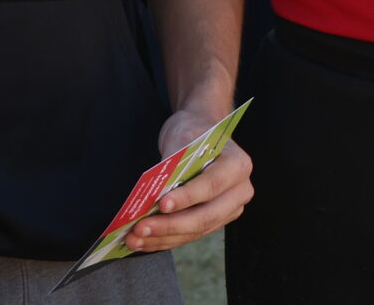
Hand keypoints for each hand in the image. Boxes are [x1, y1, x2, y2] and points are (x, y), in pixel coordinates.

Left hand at [125, 106, 253, 252]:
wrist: (200, 131)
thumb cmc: (191, 131)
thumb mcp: (181, 137)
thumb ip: (172, 165)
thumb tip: (154, 196)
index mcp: (237, 166)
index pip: (211, 185)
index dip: (186, 197)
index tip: (161, 204)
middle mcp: (239, 192)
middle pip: (205, 216)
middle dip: (170, 225)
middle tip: (140, 228)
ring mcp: (229, 209)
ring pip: (196, 230)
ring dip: (163, 237)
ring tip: (134, 239)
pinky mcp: (214, 221)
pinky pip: (190, 234)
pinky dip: (166, 239)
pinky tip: (144, 241)